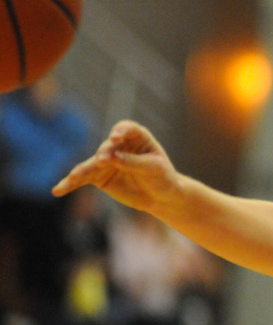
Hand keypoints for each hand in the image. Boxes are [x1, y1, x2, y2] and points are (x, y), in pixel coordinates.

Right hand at [52, 120, 178, 213]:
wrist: (160, 196)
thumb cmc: (162, 177)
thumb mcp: (154, 168)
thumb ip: (134, 162)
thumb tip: (112, 158)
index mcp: (136, 136)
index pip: (126, 128)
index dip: (120, 131)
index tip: (116, 137)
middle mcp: (118, 145)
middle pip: (107, 147)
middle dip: (105, 153)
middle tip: (103, 160)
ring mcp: (106, 160)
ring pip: (91, 164)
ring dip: (82, 171)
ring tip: (74, 177)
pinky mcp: (98, 176)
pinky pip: (82, 179)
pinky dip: (70, 184)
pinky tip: (58, 190)